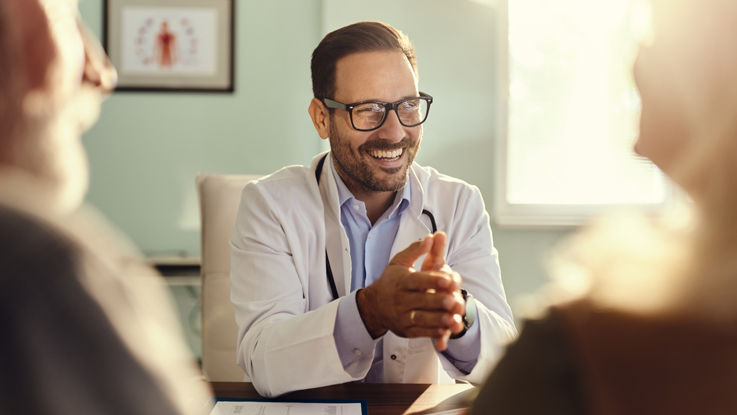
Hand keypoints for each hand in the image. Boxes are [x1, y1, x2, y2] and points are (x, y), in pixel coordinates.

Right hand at [356, 233, 464, 349]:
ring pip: (423, 319)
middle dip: (439, 301)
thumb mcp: (399, 262)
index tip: (448, 278)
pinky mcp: (406, 330)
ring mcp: (403, 316)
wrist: (374, 306)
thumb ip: (416, 250)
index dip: (432, 280)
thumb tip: (431, 237)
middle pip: (422, 300)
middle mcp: (401, 299)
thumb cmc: (391, 280)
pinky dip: (435, 332)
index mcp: (401, 281)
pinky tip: (447, 328)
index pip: (417, 280)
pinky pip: (422, 332)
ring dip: (440, 319)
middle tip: (454, 300)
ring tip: (454, 318)